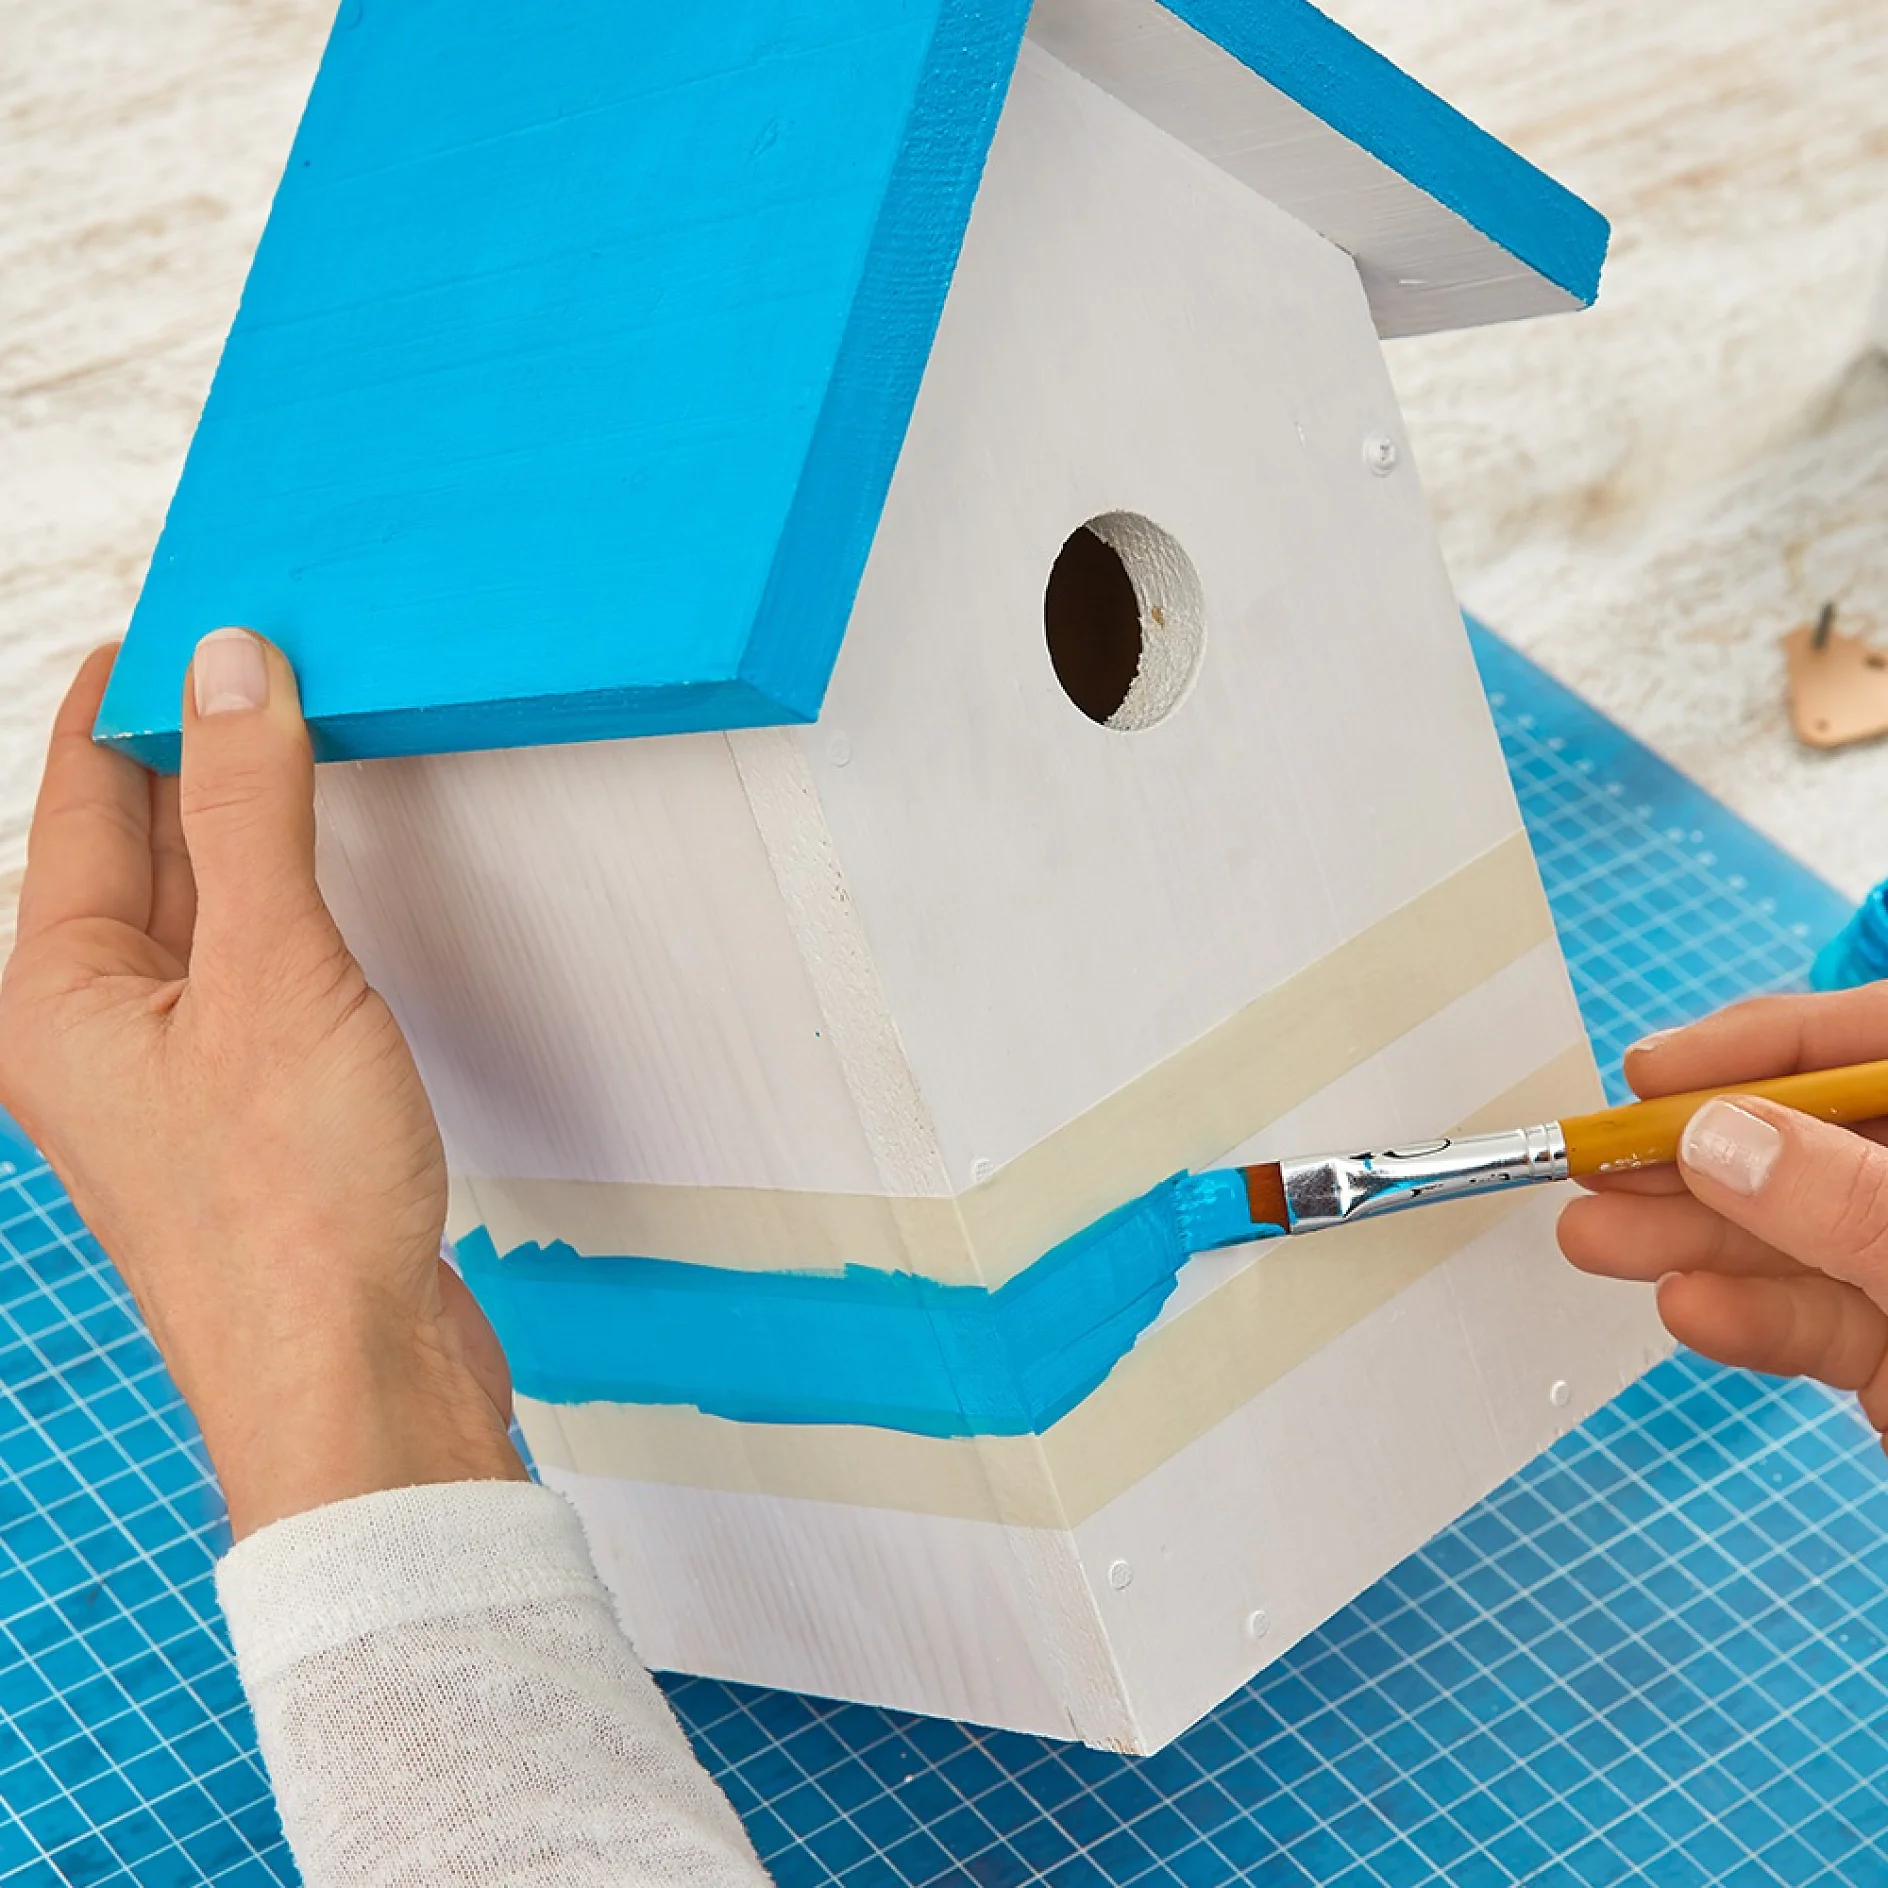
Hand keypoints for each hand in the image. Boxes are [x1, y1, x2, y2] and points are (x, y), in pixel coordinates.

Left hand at [0, 635, 524, 1537]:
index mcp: (57, 994)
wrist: (354, 1382)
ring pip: (200, 910)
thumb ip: (250, 812)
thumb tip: (227, 667)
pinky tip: (327, 881)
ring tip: (291, 741)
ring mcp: (174, 1076)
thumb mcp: (272, 974)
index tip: (173, 614)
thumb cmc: (291, 1211)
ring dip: (242, 826)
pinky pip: (255, 968)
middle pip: (133, 849)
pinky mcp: (251, 1112)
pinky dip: (288, 903)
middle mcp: (96, 1032)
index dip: (123, 695)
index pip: (78, 796)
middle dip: (188, 750)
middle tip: (250, 658)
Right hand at [1559, 986, 1887, 1447]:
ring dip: (1688, 1239)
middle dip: (1690, 1152)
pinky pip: (1812, 1320)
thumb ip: (1838, 1194)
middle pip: (1804, 1140)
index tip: (1651, 1069)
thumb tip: (1716, 1139)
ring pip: (1792, 1235)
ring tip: (1592, 1242)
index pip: (1864, 1041)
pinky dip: (1744, 1318)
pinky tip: (1685, 1309)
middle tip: (1591, 1161)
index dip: (1755, 1047)